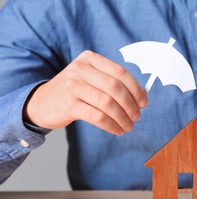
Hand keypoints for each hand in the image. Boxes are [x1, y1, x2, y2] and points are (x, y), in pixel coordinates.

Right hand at [23, 50, 147, 135]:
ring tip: (128, 126)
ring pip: (108, 103)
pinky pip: (98, 117)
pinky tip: (117, 130)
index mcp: (89, 59)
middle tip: (137, 117)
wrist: (41, 102)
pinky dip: (112, 125)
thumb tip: (140, 97)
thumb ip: (112, 83)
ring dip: (123, 118)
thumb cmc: (73, 91)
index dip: (135, 89)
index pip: (120, 72)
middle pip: (115, 88)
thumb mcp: (89, 79)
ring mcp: (73, 86)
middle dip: (130, 105)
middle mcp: (80, 69)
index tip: (144, 103)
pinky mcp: (69, 105)